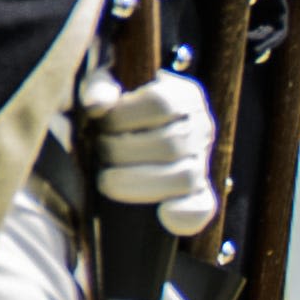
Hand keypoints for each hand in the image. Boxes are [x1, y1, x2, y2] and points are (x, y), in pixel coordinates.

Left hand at [85, 69, 223, 235]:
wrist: (136, 133)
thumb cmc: (119, 105)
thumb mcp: (109, 84)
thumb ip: (99, 85)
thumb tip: (97, 103)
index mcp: (184, 96)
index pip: (162, 103)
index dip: (124, 116)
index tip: (100, 123)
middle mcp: (201, 128)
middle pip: (170, 143)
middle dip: (122, 152)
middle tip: (100, 153)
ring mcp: (202, 163)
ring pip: (185, 177)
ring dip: (138, 182)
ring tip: (108, 179)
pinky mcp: (199, 195)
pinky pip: (202, 208)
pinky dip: (184, 215)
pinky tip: (162, 214)